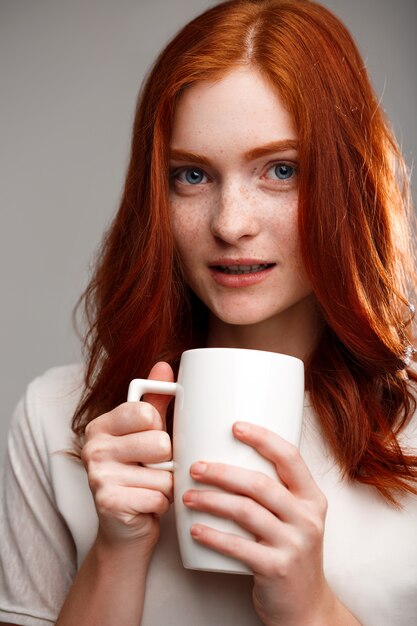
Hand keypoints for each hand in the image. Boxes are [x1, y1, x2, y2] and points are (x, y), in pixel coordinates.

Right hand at [81, 362, 173, 550]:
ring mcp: (97, 476)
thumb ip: (156, 401)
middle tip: (152, 470)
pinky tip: (145, 506)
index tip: (149, 441)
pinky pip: (159, 496)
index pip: (147, 413)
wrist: (124, 530)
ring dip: (166, 486)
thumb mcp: (145, 434)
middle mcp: (92, 447)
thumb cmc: (139, 477)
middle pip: (160, 443)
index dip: (160, 429)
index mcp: (101, 425)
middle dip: (167, 462)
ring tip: (150, 489)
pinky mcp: (108, 503)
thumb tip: (165, 365)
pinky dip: (161, 505)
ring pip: (164, 473)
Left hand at [183, 421, 332, 625]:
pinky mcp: (277, 568)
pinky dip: (212, 535)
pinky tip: (195, 529)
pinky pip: (238, 546)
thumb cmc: (290, 552)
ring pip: (245, 511)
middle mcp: (307, 518)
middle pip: (260, 483)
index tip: (235, 427)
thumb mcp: (295, 517)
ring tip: (188, 496)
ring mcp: (294, 544)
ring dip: (211, 501)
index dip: (262, 438)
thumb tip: (231, 457)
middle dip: (222, 472)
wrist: (305, 607)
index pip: (290, 457)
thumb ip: (275, 491)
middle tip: (196, 467)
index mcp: (311, 498)